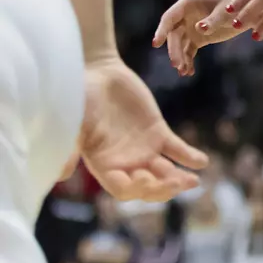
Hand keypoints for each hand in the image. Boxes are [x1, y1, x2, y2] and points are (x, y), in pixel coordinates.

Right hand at [77, 56, 207, 201]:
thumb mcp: (72, 122)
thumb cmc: (79, 98)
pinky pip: (177, 149)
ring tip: (194, 181)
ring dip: (180, 179)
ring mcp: (144, 148)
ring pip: (165, 172)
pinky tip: (202, 162)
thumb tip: (60, 175)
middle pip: (148, 187)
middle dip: (163, 190)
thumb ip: (70, 148)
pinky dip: (190, 157)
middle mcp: (125, 162)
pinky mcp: (158, 132)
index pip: (123, 190)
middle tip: (179, 183)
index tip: (145, 176)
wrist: (98, 72)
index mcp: (104, 164)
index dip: (137, 190)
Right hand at [153, 0, 246, 75]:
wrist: (250, 11)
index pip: (169, 17)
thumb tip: (199, 28)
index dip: (162, 30)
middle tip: (177, 65)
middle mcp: (186, 15)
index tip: (156, 44)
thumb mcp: (226, 12)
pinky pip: (189, 50)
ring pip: (180, 44)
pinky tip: (189, 72)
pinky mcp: (199, 38)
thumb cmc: (238, 5)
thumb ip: (213, 20)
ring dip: (180, 58)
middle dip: (174, 50)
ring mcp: (191, 27)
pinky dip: (188, 61)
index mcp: (188, 3)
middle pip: (174, 34)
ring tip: (184, 72)